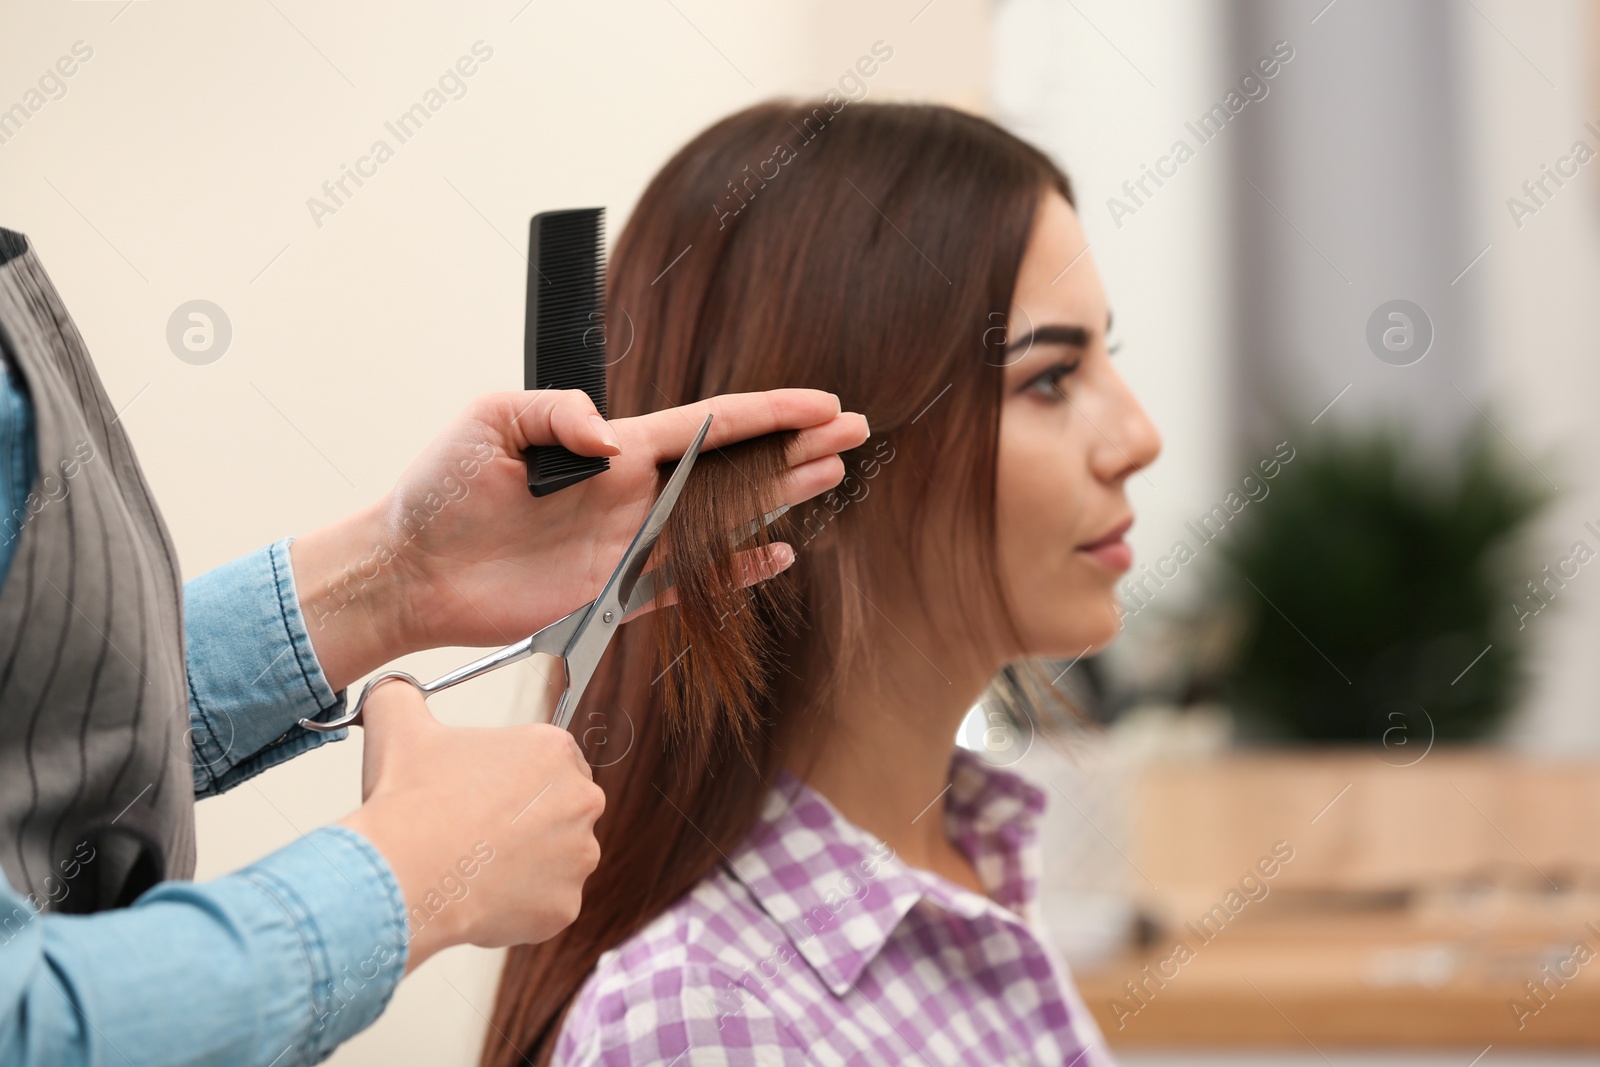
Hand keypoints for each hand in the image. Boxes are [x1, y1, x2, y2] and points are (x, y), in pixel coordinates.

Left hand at [292, 388, 868, 688]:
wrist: (408, 568)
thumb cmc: (438, 488)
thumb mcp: (489, 421)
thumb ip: (555, 414)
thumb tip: (613, 441)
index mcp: (611, 449)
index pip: (707, 423)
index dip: (768, 412)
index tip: (821, 402)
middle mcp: (630, 492)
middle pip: (733, 466)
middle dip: (794, 448)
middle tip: (851, 434)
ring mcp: (626, 542)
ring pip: (723, 517)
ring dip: (778, 498)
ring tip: (831, 476)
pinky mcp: (612, 591)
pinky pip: (687, 581)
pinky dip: (733, 571)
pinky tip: (774, 555)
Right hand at [337, 679, 604, 970]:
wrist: (402, 874)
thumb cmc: (409, 803)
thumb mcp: (399, 725)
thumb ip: (402, 697)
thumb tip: (392, 690)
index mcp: (552, 749)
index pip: (548, 762)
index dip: (512, 780)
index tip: (485, 795)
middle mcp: (581, 799)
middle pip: (560, 809)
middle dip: (527, 822)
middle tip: (479, 833)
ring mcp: (578, 855)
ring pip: (557, 859)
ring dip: (527, 864)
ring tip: (477, 867)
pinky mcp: (565, 905)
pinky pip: (547, 906)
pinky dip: (520, 907)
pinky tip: (483, 899)